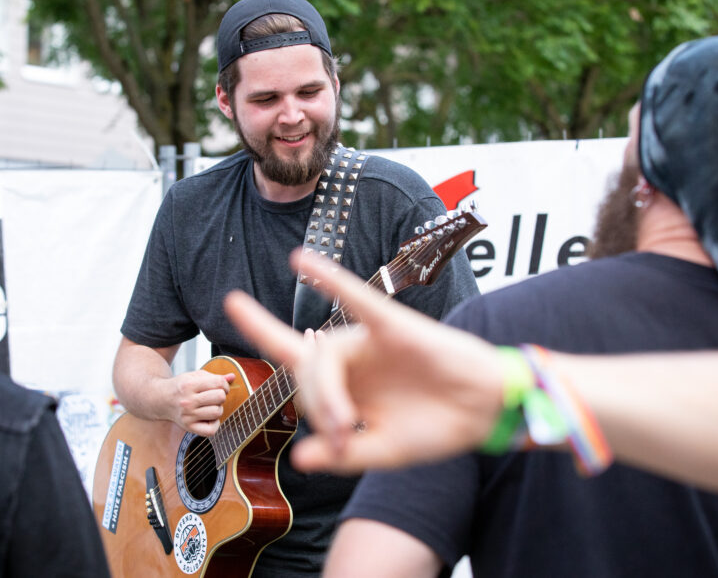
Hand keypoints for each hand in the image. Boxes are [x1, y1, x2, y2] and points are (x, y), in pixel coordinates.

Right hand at [168, 369, 234, 436]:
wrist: (161, 400)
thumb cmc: (181, 387)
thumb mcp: (195, 376)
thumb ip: (214, 376)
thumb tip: (232, 377)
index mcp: (189, 385)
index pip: (218, 383)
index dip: (224, 384)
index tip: (220, 386)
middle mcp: (188, 401)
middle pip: (220, 397)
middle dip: (221, 395)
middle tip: (214, 396)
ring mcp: (188, 416)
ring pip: (217, 412)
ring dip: (218, 408)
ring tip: (210, 406)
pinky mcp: (188, 427)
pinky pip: (211, 430)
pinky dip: (215, 424)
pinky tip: (209, 417)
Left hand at [224, 249, 506, 473]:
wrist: (484, 414)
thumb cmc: (435, 427)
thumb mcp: (384, 450)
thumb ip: (343, 455)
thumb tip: (300, 457)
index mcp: (344, 381)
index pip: (292, 354)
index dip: (261, 327)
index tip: (232, 299)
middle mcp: (351, 355)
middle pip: (305, 369)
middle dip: (316, 406)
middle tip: (344, 436)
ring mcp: (370, 339)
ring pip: (326, 354)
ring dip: (327, 391)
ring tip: (350, 425)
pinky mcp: (394, 326)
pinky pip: (356, 299)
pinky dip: (330, 279)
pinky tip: (302, 259)